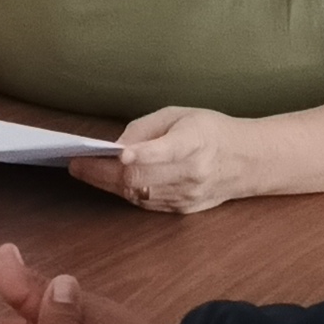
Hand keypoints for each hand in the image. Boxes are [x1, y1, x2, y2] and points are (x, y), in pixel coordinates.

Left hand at [70, 105, 247, 213]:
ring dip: (107, 183)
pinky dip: (123, 191)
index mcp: (196, 141)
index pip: (168, 150)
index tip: (121, 152)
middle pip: (142, 178)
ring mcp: (188, 195)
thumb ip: (146, 128)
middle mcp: (193, 172)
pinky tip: (107, 180)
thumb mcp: (180, 115)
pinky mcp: (183, 209)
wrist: (247, 161)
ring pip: (138, 194)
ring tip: (83, 169)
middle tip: (76, 163)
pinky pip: (145, 203)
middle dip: (103, 172)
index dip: (144, 153)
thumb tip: (115, 145)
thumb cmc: (209, 130)